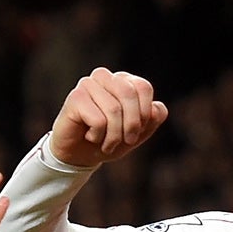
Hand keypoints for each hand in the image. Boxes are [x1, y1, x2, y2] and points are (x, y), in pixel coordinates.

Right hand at [51, 68, 167, 168]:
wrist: (80, 155)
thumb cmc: (109, 140)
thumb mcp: (137, 134)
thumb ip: (152, 120)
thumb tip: (157, 109)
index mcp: (123, 80)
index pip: (143, 87)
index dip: (145, 113)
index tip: (138, 131)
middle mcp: (105, 77)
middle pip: (129, 94)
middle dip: (132, 125)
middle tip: (126, 141)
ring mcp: (88, 84)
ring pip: (114, 109)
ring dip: (114, 136)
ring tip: (106, 144)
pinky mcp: (75, 97)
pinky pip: (98, 120)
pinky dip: (98, 136)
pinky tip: (90, 136)